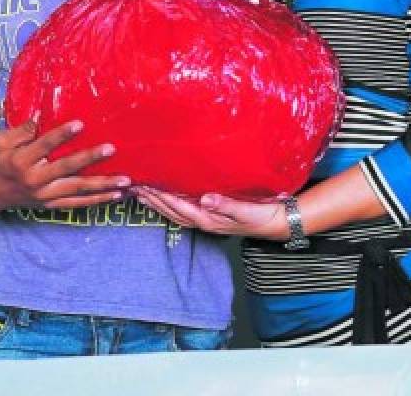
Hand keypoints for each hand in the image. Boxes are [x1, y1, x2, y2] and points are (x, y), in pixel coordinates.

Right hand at [0, 119, 129, 210]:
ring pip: (78, 190)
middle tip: (110, 148)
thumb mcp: (3, 141)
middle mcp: (34, 180)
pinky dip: (98, 200)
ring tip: (125, 180)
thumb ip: (24, 129)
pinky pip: (78, 204)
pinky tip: (116, 195)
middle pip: (66, 169)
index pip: (44, 146)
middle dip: (89, 158)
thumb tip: (44, 113)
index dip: (62, 135)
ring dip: (103, 185)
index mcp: (20, 161)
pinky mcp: (52, 205)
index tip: (80, 123)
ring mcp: (45, 195)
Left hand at [136, 187, 285, 239]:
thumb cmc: (262, 215)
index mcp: (209, 219)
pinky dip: (170, 205)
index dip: (161, 197)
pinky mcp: (211, 216)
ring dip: (157, 204)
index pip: (178, 207)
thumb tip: (205, 198)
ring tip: (142, 193)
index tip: (145, 187)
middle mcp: (204, 221)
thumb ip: (225, 204)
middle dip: (152, 200)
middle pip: (171, 212)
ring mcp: (207, 220)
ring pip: (175, 213)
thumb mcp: (246, 209)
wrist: (276, 223)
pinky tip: (165, 198)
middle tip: (134, 187)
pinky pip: (184, 211)